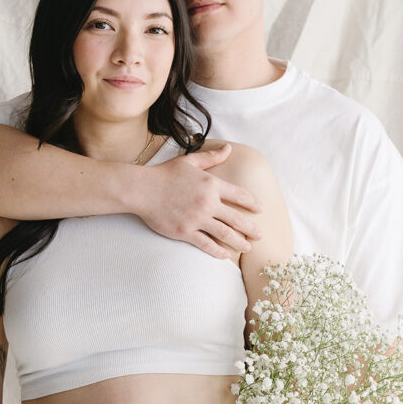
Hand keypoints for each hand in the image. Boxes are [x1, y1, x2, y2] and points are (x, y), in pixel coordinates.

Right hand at [137, 143, 262, 257]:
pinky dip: (219, 251)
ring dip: (239, 242)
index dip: (253, 203)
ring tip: (247, 247)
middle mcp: (207, 203)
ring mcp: (196, 218)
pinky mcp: (185, 232)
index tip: (261, 210)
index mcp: (211, 184)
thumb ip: (212, 157)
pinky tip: (226, 255)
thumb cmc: (165, 174)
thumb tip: (229, 148)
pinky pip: (207, 244)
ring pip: (225, 234)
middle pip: (237, 219)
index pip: (240, 195)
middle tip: (260, 235)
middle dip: (252, 229)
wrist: (142, 189)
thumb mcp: (190, 161)